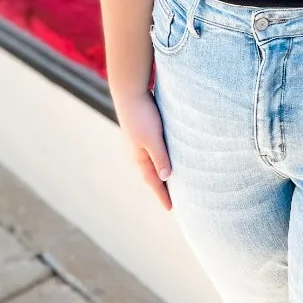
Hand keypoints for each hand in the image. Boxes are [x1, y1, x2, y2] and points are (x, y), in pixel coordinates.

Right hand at [114, 90, 171, 210]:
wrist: (130, 92)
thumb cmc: (142, 115)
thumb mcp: (153, 138)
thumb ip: (160, 157)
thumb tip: (166, 178)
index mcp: (139, 157)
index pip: (153, 182)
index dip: (162, 195)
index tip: (171, 209)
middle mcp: (137, 153)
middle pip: (152, 176)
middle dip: (161, 188)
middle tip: (173, 201)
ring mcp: (139, 143)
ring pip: (152, 164)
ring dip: (161, 174)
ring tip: (171, 183)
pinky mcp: (143, 132)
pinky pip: (153, 152)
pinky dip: (160, 160)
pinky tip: (166, 157)